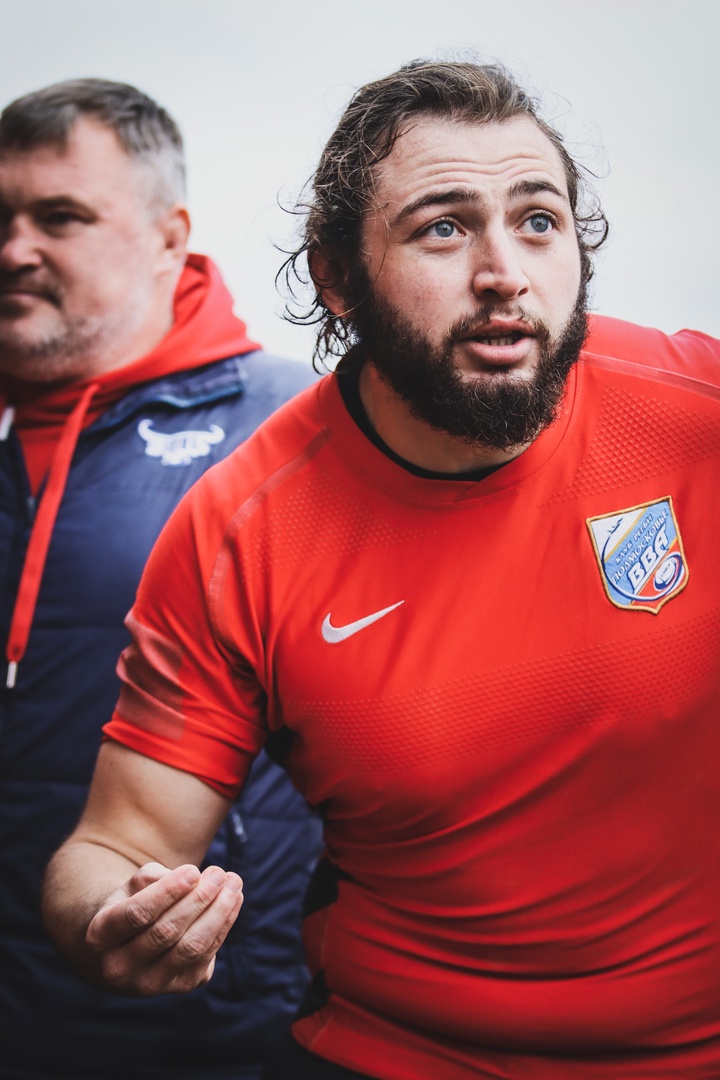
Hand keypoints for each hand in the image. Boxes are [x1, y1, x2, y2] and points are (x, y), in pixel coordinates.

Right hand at [85, 861, 243, 994]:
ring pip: (191, 948)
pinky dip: (223, 926)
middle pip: (167, 932)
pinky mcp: (179, 987)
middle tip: (220, 873)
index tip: (193, 870)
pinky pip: (206, 957)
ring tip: (233, 884)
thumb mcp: (129, 887)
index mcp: (100, 937)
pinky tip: (233, 901)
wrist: (124, 948)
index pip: (137, 914)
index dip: (168, 892)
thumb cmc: (129, 905)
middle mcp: (120, 969)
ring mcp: (150, 984)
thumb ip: (153, 879)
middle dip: (199, 899)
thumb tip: (195, 880)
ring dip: (219, 912)